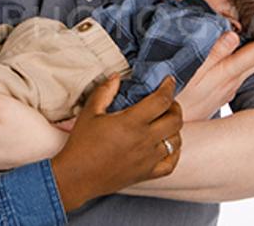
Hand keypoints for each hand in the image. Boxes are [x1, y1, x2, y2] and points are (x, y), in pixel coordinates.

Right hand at [51, 75, 182, 211]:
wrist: (77, 176)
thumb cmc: (81, 143)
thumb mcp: (89, 112)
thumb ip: (105, 91)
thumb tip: (117, 77)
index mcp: (132, 122)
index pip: (162, 100)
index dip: (169, 87)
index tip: (169, 80)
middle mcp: (145, 140)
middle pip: (175, 120)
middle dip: (175, 106)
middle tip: (166, 101)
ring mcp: (148, 159)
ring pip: (176, 140)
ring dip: (175, 128)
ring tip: (165, 121)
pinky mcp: (147, 174)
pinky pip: (171, 163)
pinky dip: (174, 152)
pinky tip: (166, 145)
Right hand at [176, 22, 253, 120]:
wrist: (175, 132)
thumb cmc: (178, 100)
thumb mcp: (191, 73)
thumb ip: (212, 53)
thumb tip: (234, 34)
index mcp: (227, 73)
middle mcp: (233, 82)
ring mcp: (228, 89)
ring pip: (252, 66)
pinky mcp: (221, 93)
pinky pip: (241, 72)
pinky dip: (249, 59)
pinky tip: (246, 54)